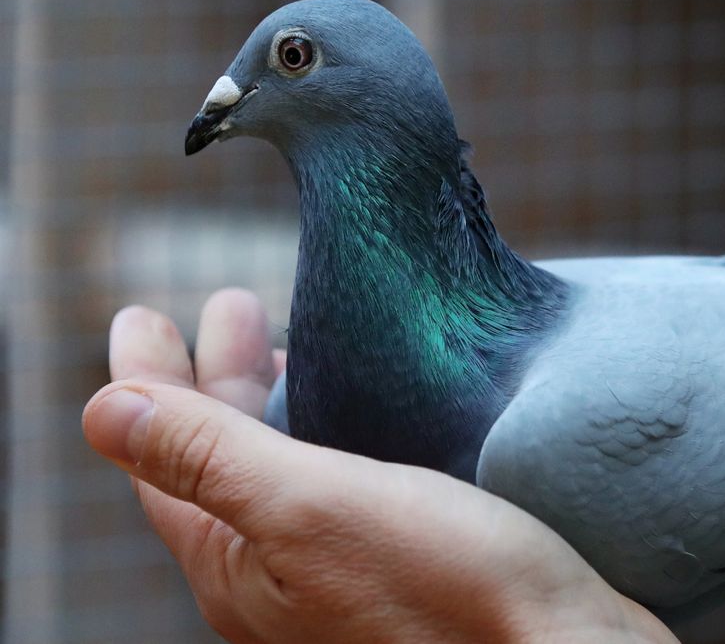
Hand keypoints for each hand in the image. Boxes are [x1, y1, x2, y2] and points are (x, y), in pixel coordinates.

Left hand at [83, 290, 675, 643]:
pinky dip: (328, 435)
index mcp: (242, 571)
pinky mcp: (401, 568)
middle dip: (217, 380)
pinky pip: (334, 490)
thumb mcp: (315, 508)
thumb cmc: (452, 590)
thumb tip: (103, 411)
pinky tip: (363, 411)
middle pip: (221, 466)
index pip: (165, 464)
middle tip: (233, 303)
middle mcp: (281, 581)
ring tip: (291, 346)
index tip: (145, 312)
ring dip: (274, 404)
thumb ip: (212, 459)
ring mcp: (341, 578)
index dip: (148, 383)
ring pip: (280, 476)